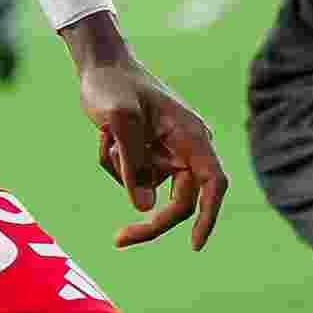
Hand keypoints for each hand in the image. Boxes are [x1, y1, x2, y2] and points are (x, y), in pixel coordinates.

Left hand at [74, 43, 226, 249]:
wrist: (99, 67)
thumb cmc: (114, 85)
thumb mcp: (120, 119)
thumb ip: (132, 163)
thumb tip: (143, 207)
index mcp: (192, 136)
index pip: (213, 183)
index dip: (209, 216)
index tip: (194, 245)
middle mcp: (186, 149)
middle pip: (180, 201)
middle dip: (150, 220)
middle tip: (118, 240)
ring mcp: (167, 154)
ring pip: (149, 190)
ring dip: (121, 173)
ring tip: (106, 136)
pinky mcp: (148, 157)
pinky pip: (132, 180)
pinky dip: (114, 165)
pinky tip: (105, 136)